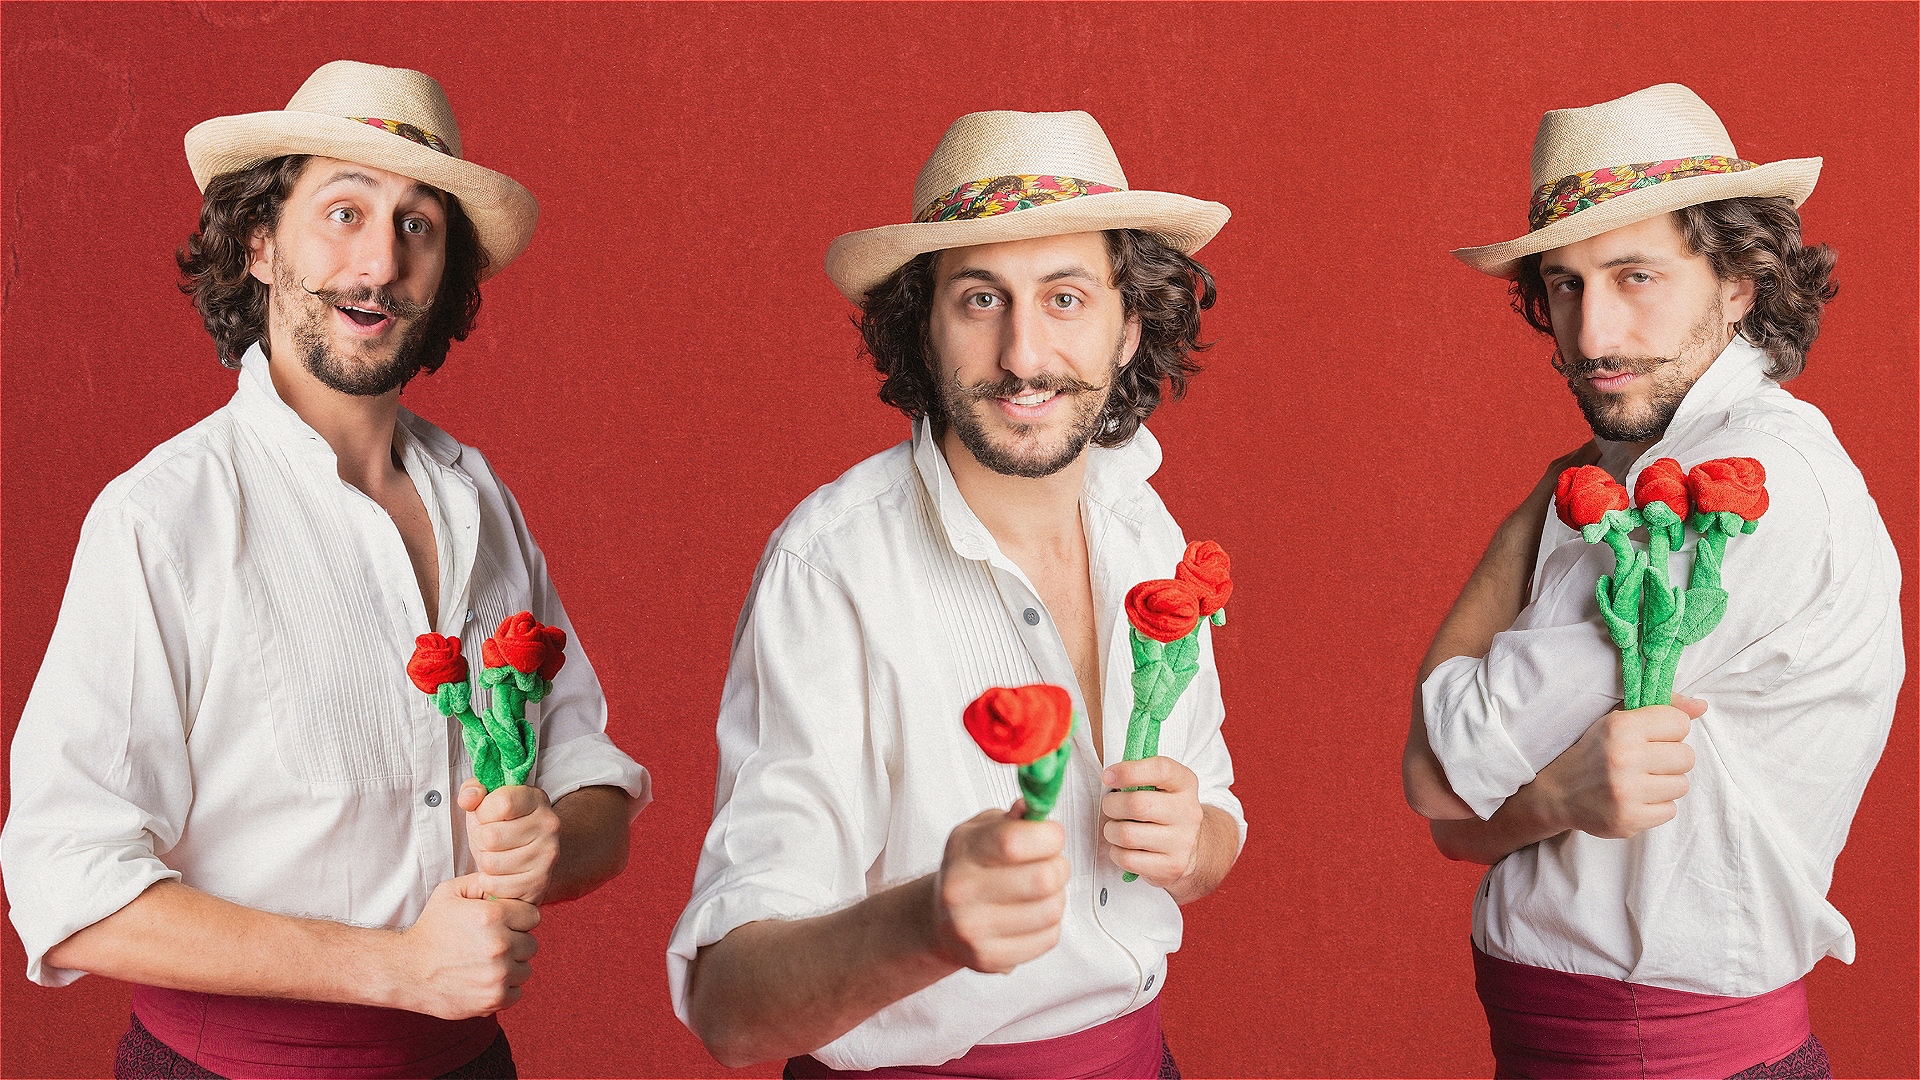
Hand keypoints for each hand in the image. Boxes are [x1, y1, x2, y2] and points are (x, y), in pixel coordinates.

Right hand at [386, 876, 539, 1018]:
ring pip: (526, 969)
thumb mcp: (449, 893)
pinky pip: (517, 992)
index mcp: (493, 916)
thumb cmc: (429, 930)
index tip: (504, 924)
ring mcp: (498, 975)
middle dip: (516, 943)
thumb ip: (482, 882)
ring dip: (511, 967)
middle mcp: (499, 946)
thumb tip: (506, 881)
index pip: (533, 916)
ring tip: (486, 963)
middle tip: (492, 944)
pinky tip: (484, 980)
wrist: (405, 971)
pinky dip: (504, 988)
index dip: (519, 918)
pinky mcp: (493, 999)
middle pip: (532, 944)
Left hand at [459, 781, 560, 903]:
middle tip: (490, 840)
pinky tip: (500, 873)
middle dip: (481, 840)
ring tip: (496, 856)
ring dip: (485, 862)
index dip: (484, 811)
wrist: (522, 858)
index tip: (487, 815)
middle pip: (491, 836)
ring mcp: (547, 854)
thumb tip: (469, 799)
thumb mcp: (485, 803)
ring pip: (491, 862)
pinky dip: (490, 881)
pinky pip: (495, 884)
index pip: (502, 802)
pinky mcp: (539, 881)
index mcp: (536, 799)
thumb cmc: (502, 827)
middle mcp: (549, 824)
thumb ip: (472, 790)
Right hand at [929, 805, 1068, 973]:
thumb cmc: (971, 868)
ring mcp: (972, 929)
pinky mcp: (988, 958)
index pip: (1015, 842)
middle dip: (1059, 867)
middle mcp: (961, 891)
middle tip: (1051, 864)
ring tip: (1040, 892)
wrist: (940, 920)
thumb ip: (1012, 820)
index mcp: (962, 851)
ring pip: (1051, 910)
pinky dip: (1050, 925)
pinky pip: (1048, 938)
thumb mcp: (982, 832)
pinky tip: (1032, 916)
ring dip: (1057, 897)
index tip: (1052, 836)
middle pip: (1042, 878)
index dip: (1048, 836)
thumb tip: (1034, 808)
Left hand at [1100, 757, 1204, 888]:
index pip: (1161, 769)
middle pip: (1137, 804)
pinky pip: (1127, 859)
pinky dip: (1116, 852)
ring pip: (1127, 834)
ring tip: (1116, 829)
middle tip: (1110, 807)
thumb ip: (1139, 774)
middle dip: (1112, 805)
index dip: (1129, 771)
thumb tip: (1109, 776)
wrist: (1190, 847)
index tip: (1108, 777)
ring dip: (1111, 831)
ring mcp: (1181, 842)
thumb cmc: (1163, 809)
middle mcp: (1188, 812)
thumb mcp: (1161, 785)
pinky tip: (1123, 847)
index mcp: (1185, 784)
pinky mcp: (1170, 866)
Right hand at [1535, 695, 1704, 838]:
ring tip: (1640, 782)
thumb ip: (1661, 708)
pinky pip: (1670, 811)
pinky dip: (1656, 806)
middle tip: (1647, 762)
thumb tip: (1701, 706)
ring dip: (1665, 784)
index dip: (1668, 730)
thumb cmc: (1594, 752)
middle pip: (1687, 757)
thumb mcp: (1618, 720)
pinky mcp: (1629, 819)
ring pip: (1681, 785)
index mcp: (1620, 726)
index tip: (1651, 737)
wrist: (1557, 793)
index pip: (1680, 723)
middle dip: (1670, 759)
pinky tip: (1636, 800)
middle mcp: (1624, 757)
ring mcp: (1626, 792)